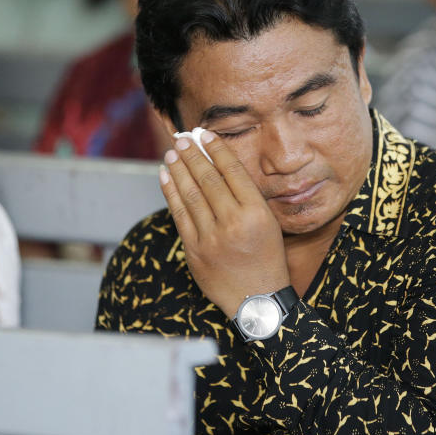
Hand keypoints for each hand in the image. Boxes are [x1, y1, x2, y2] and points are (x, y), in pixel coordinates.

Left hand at [160, 130, 289, 316]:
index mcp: (256, 213)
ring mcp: (211, 238)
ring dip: (179, 169)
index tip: (205, 134)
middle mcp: (233, 223)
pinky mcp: (194, 250)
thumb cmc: (267, 259)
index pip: (232, 172)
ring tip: (172, 152)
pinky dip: (170, 192)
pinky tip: (166, 176)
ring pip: (190, 194)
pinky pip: (179, 214)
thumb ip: (247, 197)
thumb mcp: (269, 224)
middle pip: (208, 179)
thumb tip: (219, 166)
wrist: (256, 300)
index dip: (216, 150)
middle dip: (193, 154)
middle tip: (182, 138)